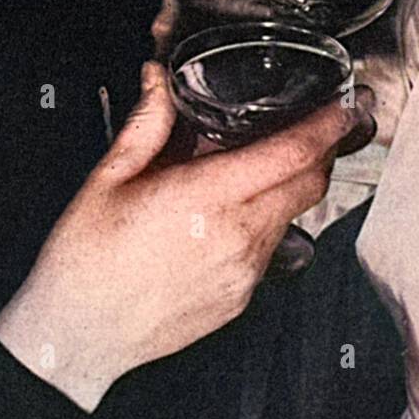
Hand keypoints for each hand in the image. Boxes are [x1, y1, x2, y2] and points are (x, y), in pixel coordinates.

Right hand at [0, 61, 375, 411]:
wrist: (76, 338)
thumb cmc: (85, 262)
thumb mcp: (108, 178)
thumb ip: (146, 123)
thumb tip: (158, 80)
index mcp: (203, 199)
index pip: (290, 155)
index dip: (326, 126)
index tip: (342, 104)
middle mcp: (235, 237)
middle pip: (309, 184)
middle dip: (322, 150)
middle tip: (319, 125)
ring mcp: (244, 272)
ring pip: (294, 214)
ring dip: (292, 185)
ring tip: (261, 165)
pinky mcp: (241, 297)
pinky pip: (272, 247)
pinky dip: (268, 220)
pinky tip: (234, 211)